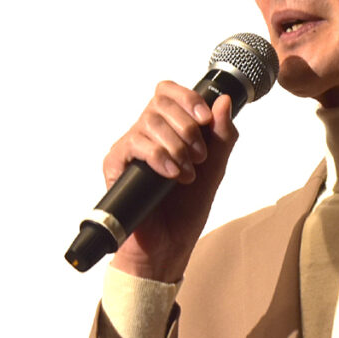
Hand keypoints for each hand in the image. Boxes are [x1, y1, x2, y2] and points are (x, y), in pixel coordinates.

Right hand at [103, 81, 238, 282]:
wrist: (169, 245)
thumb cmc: (187, 208)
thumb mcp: (216, 167)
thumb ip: (222, 134)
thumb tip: (223, 101)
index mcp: (169, 128)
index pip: (169, 92)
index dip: (187, 98)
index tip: (205, 119)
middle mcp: (147, 134)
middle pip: (160, 103)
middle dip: (187, 127)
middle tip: (199, 156)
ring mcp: (130, 149)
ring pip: (148, 122)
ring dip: (176, 146)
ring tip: (187, 173)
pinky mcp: (116, 166)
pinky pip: (133, 145)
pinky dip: (158, 157)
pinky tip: (171, 175)